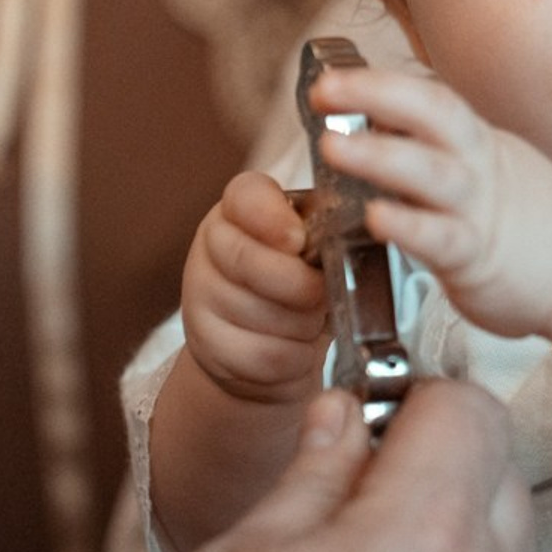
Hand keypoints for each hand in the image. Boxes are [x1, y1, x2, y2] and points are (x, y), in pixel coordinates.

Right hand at [130, 383, 548, 551]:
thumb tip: (343, 416)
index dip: (417, 399)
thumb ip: (314, 475)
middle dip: (439, 456)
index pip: (469, 408)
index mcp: (425, 539)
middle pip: (498, 464)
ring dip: (460, 521)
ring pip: (511, 531)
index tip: (376, 415)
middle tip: (363, 487)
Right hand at [182, 170, 328, 403]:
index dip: (273, 218)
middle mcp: (212, 243)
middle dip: (299, 284)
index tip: (299, 239)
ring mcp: (200, 294)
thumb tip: (351, 242)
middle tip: (325, 292)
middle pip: (247, 260)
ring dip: (302, 323)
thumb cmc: (303, 277)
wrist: (266, 337)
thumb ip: (327, 234)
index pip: (246, 196)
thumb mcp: (316, 244)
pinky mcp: (205, 344)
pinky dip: (294, 355)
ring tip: (315, 319)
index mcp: (242, 206)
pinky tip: (301, 346)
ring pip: (258, 313)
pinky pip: (260, 354)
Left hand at [312, 60, 551, 336]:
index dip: (379, 84)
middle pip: (433, 114)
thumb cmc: (520, 216)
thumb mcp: (483, 164)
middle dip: (376, 94)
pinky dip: (410, 224)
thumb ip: (435, 144)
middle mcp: (477, 165)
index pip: (429, 98)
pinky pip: (442, 237)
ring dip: (381, 155)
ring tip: (333, 146)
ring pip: (432, 172)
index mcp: (474, 141)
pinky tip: (377, 216)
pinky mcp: (478, 258)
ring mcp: (479, 209)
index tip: (328, 77)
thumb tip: (373, 117)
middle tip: (325, 90)